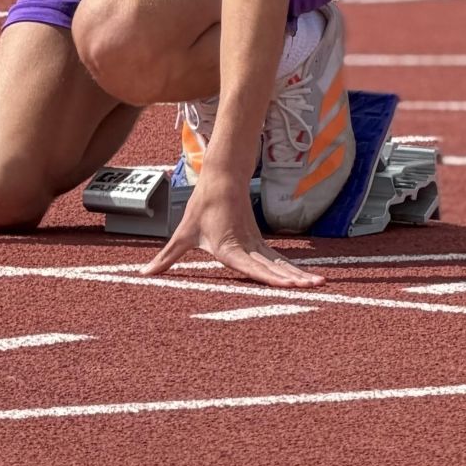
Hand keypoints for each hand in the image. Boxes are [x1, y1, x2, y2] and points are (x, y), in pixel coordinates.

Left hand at [142, 174, 323, 289]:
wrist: (222, 178)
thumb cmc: (202, 206)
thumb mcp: (182, 234)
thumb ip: (166, 258)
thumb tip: (144, 274)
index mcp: (230, 248)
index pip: (253, 267)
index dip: (272, 278)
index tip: (289, 286)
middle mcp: (247, 248)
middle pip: (275, 266)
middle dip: (296, 279)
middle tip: (316, 287)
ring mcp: (257, 244)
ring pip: (281, 263)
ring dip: (300, 274)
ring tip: (320, 284)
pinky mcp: (260, 242)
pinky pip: (279, 259)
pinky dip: (292, 269)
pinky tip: (305, 279)